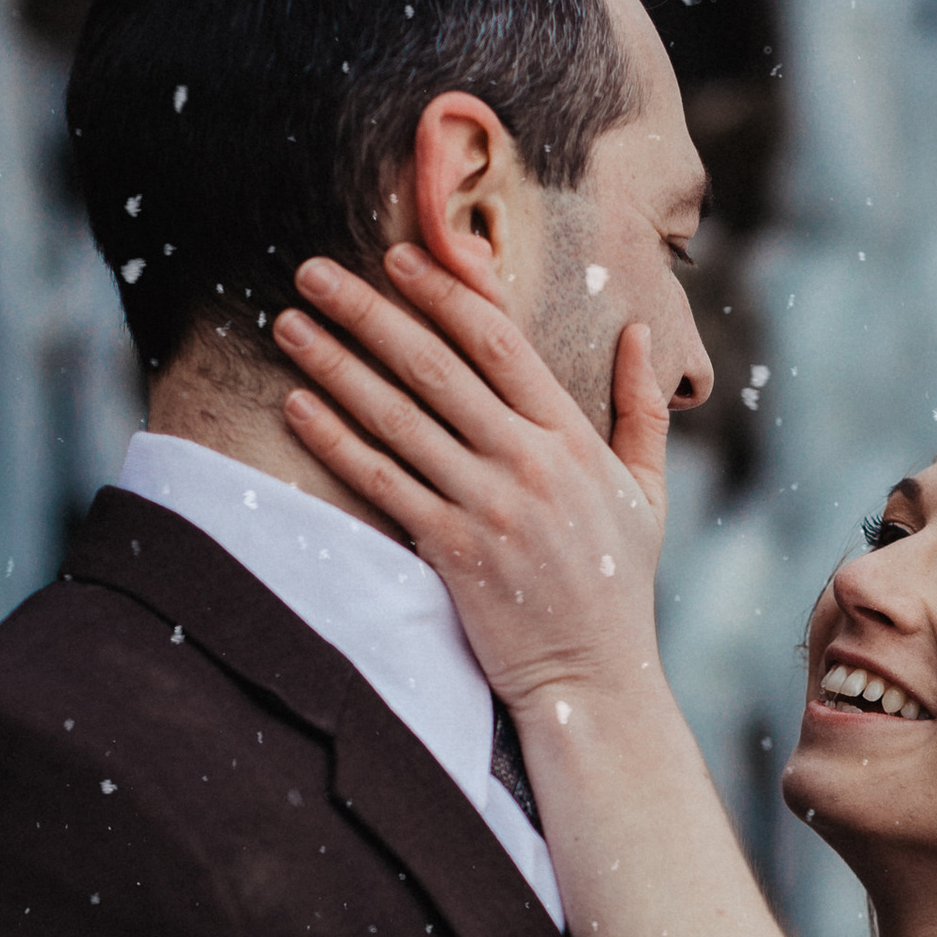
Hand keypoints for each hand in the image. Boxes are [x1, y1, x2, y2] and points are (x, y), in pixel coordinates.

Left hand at [274, 246, 667, 720]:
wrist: (593, 681)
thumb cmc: (617, 584)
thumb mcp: (648, 490)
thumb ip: (643, 408)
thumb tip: (643, 330)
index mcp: (572, 438)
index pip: (499, 341)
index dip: (444, 291)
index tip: (397, 255)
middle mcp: (527, 463)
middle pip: (434, 365)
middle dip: (368, 310)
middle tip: (313, 270)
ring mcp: (487, 507)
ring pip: (397, 418)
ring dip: (335, 364)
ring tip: (288, 325)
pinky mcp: (451, 552)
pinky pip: (381, 483)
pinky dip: (336, 441)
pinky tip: (298, 405)